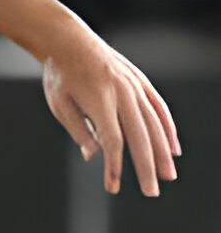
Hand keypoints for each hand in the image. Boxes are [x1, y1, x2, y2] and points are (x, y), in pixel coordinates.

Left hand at [43, 38, 180, 196]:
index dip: (114, 166)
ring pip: (153, 124)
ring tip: (167, 175)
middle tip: (152, 192)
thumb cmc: (59, 75)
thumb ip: (79, 129)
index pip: (112, 141)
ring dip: (162, 152)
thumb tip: (94, 155)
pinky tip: (173, 148)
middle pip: (139, 137)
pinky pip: (158, 108)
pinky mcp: (140, 82)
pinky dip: (167, 128)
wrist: (69, 40)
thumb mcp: (60, 104)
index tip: (113, 187)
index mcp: (100, 101)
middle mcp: (122, 94)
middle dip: (146, 167)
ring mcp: (134, 87)